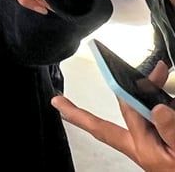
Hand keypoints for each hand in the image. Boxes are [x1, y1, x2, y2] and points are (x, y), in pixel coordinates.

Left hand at [52, 61, 174, 170]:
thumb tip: (157, 107)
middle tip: (158, 70)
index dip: (78, 112)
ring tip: (165, 77)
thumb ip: (173, 131)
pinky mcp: (169, 141)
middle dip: (137, 86)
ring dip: (157, 94)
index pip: (104, 124)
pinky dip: (169, 107)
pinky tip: (171, 94)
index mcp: (141, 149)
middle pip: (130, 108)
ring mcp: (157, 143)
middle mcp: (144, 145)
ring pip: (150, 110)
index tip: (56, 102)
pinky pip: (165, 117)